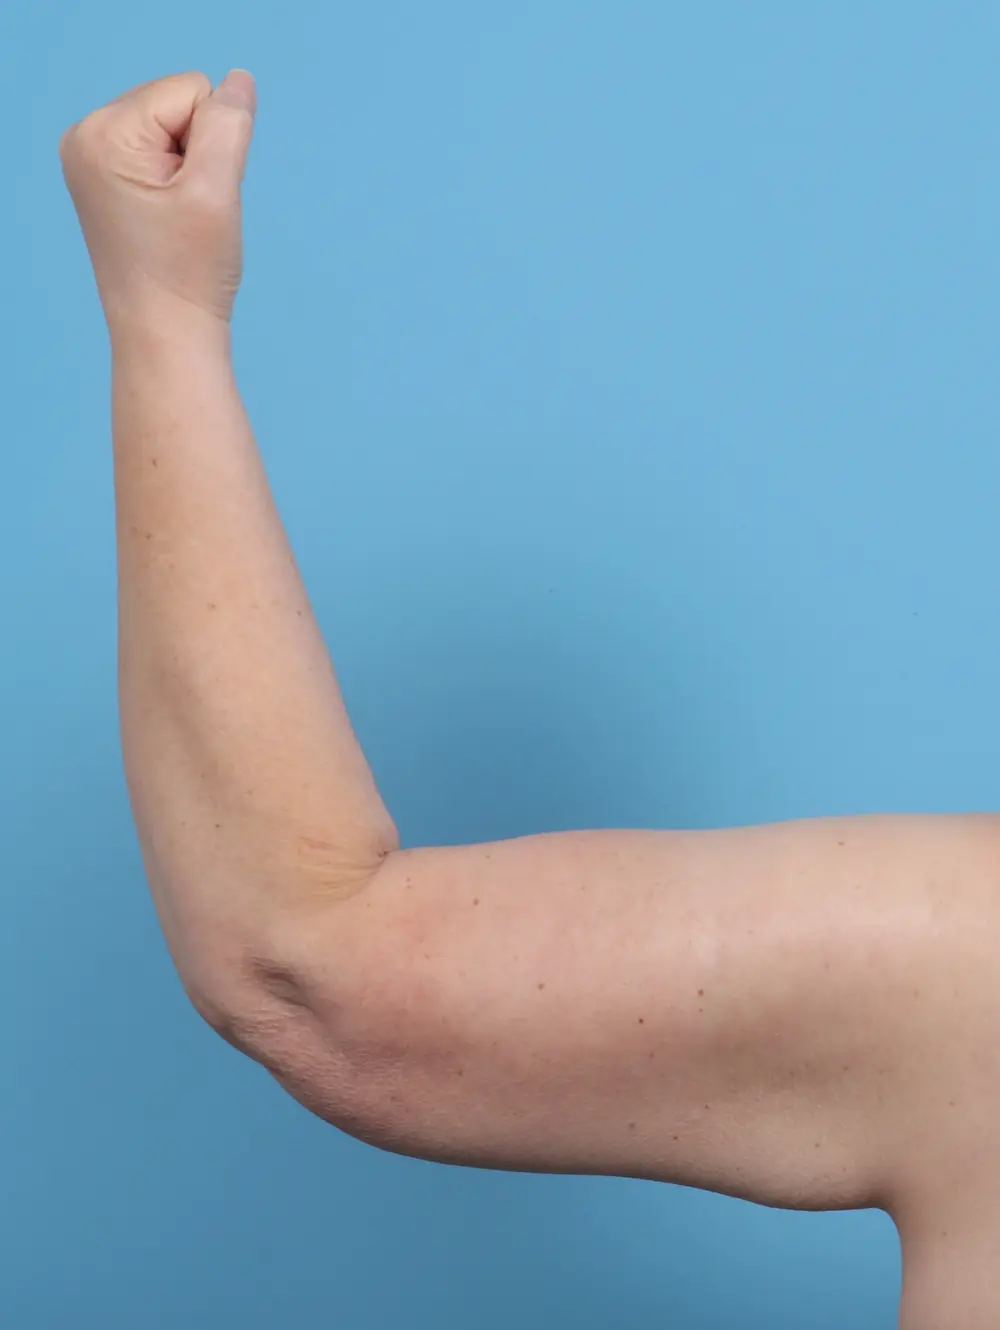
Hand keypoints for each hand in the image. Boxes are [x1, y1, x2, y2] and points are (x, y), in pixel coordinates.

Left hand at [59, 70, 256, 329]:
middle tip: (187, 214)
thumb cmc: (188, 274)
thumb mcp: (216, 191)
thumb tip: (240, 80)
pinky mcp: (107, 179)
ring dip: (193, 172)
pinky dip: (181, 184)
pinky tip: (170, 221)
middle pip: (179, 104)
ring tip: (178, 221)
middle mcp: (86, 137)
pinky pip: (164, 153)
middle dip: (199, 156)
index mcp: (103, 134)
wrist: (166, 337)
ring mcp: (93, 159)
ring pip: (175, 129)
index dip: (213, 145)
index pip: (191, 91)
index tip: (195, 200)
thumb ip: (228, 124)